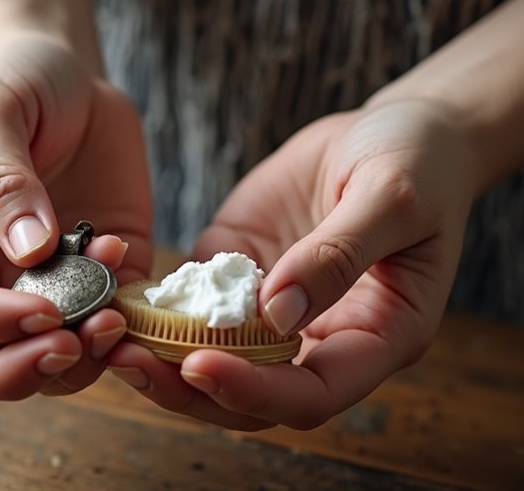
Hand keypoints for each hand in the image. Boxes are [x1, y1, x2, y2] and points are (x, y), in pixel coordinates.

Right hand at [0, 33, 152, 402]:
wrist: (66, 72)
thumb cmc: (11, 78)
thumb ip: (4, 179)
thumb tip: (28, 253)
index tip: (39, 310)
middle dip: (15, 373)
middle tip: (70, 346)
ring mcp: (26, 287)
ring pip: (34, 367)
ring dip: (76, 360)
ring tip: (114, 317)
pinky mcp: (85, 285)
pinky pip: (94, 335)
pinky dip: (116, 331)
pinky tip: (128, 286)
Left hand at [108, 99, 475, 429]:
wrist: (395, 129)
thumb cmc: (417, 162)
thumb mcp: (391, 196)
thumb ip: (338, 254)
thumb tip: (278, 315)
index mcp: (376, 336)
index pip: (311, 394)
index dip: (255, 391)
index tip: (200, 365)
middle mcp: (320, 337)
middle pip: (250, 395)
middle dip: (187, 389)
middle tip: (126, 360)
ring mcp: (275, 310)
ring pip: (214, 361)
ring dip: (159, 358)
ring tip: (105, 336)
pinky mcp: (239, 274)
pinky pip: (194, 306)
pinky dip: (154, 310)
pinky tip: (116, 296)